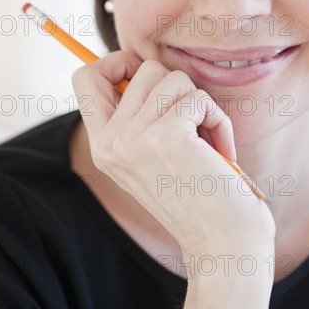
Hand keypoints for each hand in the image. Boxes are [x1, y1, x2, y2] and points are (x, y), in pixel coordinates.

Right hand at [72, 50, 274, 254]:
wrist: (223, 244)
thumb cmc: (194, 194)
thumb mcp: (150, 155)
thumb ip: (137, 115)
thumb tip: (145, 68)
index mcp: (102, 145)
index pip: (84, 77)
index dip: (116, 63)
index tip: (148, 79)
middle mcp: (110, 142)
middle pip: (143, 69)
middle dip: (176, 89)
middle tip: (188, 123)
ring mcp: (135, 139)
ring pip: (173, 78)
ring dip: (199, 104)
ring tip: (205, 140)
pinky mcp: (167, 136)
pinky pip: (198, 98)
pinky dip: (217, 119)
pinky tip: (219, 151)